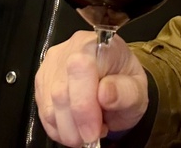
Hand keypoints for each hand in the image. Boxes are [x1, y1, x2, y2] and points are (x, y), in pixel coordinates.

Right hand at [35, 31, 149, 146]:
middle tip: (93, 136)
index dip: (84, 105)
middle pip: (60, 92)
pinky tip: (76, 127)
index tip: (94, 130)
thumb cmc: (126, 85)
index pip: (81, 68)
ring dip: (68, 129)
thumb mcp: (137, 91)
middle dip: (76, 124)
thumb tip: (105, 93)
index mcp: (98, 44)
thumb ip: (126, 92)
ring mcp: (52, 65)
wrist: (115, 84)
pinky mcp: (42, 82)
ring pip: (49, 106)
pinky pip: (43, 113)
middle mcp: (70, 49)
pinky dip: (59, 129)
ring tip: (88, 129)